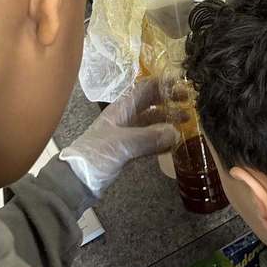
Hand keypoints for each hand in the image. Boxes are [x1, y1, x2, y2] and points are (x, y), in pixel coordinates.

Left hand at [59, 78, 179, 196]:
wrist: (76, 182)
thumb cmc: (95, 156)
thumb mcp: (122, 144)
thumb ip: (149, 138)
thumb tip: (176, 132)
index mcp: (121, 109)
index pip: (145, 89)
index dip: (163, 85)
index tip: (182, 85)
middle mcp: (125, 118)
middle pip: (151, 104)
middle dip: (169, 102)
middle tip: (190, 104)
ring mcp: (126, 135)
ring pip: (152, 123)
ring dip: (168, 121)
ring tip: (187, 123)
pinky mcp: (127, 152)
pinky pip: (149, 141)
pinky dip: (162, 140)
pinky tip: (174, 143)